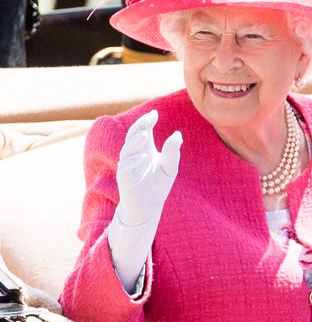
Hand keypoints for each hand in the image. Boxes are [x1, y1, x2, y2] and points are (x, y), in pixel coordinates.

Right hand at [116, 110, 181, 226]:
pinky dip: (134, 161)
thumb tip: (178, 134)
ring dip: (136, 142)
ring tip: (147, 135)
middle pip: (132, 136)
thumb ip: (172, 152)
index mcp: (144, 149)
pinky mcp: (124, 179)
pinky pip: (125, 167)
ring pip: (127, 150)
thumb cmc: (158, 186)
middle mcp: (134, 155)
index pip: (143, 131)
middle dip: (139, 126)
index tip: (155, 114)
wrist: (148, 208)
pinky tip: (144, 156)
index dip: (147, 121)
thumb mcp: (169, 168)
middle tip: (148, 119)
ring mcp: (127, 166)